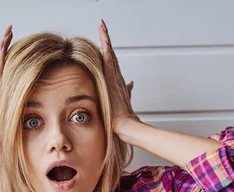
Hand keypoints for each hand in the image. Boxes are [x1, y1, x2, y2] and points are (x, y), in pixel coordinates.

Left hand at [98, 20, 140, 137]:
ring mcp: (115, 76)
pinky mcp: (112, 76)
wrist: (124, 123)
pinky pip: (109, 57)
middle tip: (103, 27)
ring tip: (102, 26)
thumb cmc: (121, 117)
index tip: (105, 40)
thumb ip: (127, 91)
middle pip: (111, 54)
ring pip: (110, 53)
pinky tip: (102, 35)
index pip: (112, 63)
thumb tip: (131, 84)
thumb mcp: (123, 101)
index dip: (108, 51)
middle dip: (107, 40)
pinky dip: (106, 45)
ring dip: (106, 39)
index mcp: (117, 82)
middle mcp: (117, 76)